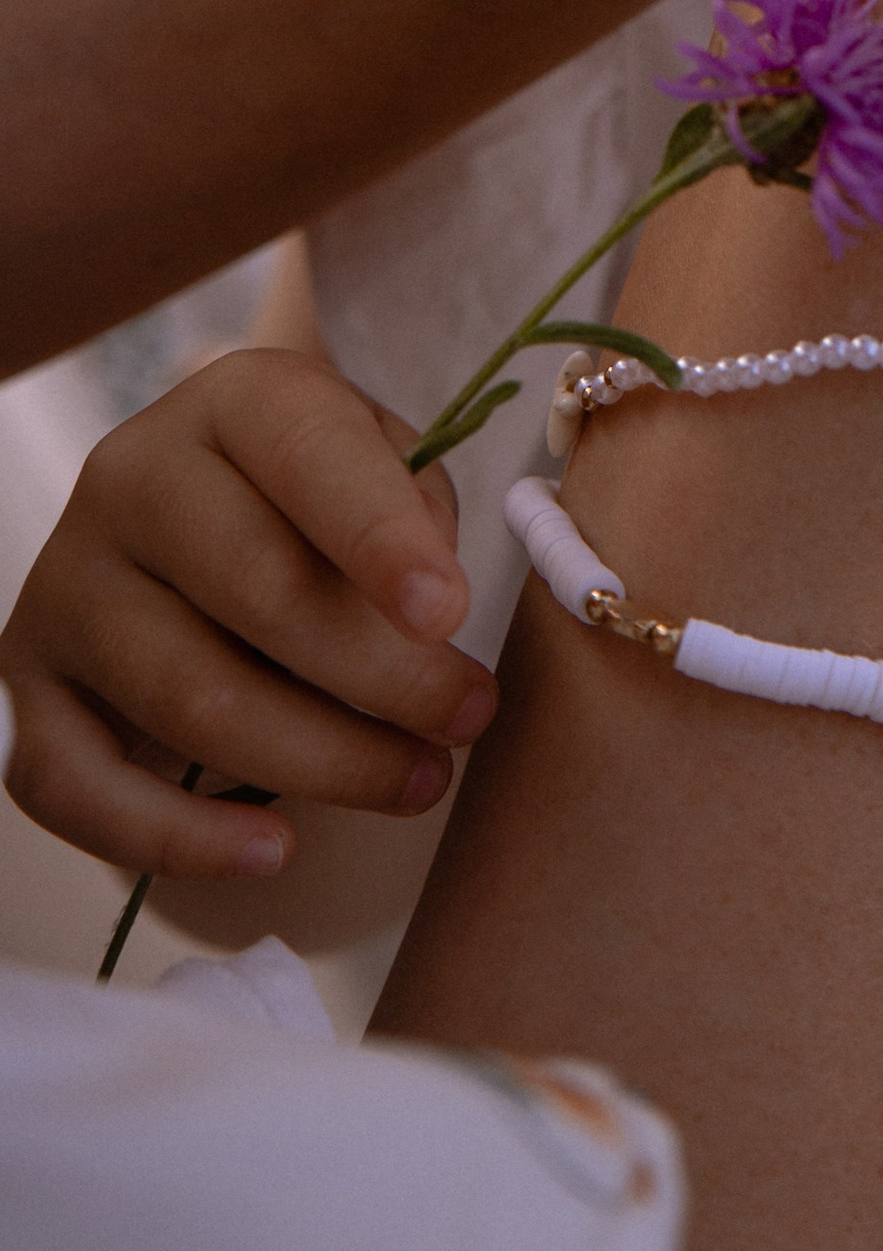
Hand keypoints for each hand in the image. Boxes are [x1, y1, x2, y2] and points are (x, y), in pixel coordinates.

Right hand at [0, 353, 491, 881]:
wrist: (191, 518)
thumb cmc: (314, 494)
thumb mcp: (377, 456)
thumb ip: (413, 507)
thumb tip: (425, 614)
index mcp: (232, 401)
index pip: (306, 456)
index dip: (379, 537)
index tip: (448, 613)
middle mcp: (130, 480)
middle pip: (256, 590)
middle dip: (381, 673)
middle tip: (470, 717)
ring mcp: (68, 587)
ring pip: (191, 699)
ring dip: (322, 759)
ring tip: (419, 780)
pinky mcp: (27, 690)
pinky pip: (82, 789)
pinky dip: (180, 837)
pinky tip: (273, 848)